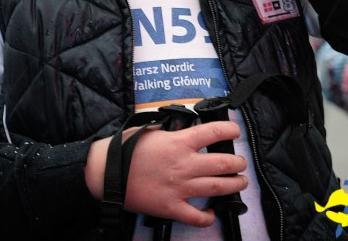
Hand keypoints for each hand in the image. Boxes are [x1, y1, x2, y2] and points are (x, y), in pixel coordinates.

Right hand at [85, 121, 246, 226]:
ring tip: (240, 182)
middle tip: (240, 162)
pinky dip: (208, 217)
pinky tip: (212, 213)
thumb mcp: (150, 130)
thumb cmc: (125, 150)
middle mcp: (184, 164)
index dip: (230, 129)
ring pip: (218, 187)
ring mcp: (180, 188)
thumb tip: (184, 130)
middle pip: (223, 163)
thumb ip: (171, 131)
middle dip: (238, 163)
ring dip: (234, 185)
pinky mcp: (172, 207)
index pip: (214, 132)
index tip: (235, 130)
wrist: (106, 173)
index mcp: (179, 142)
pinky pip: (197, 217)